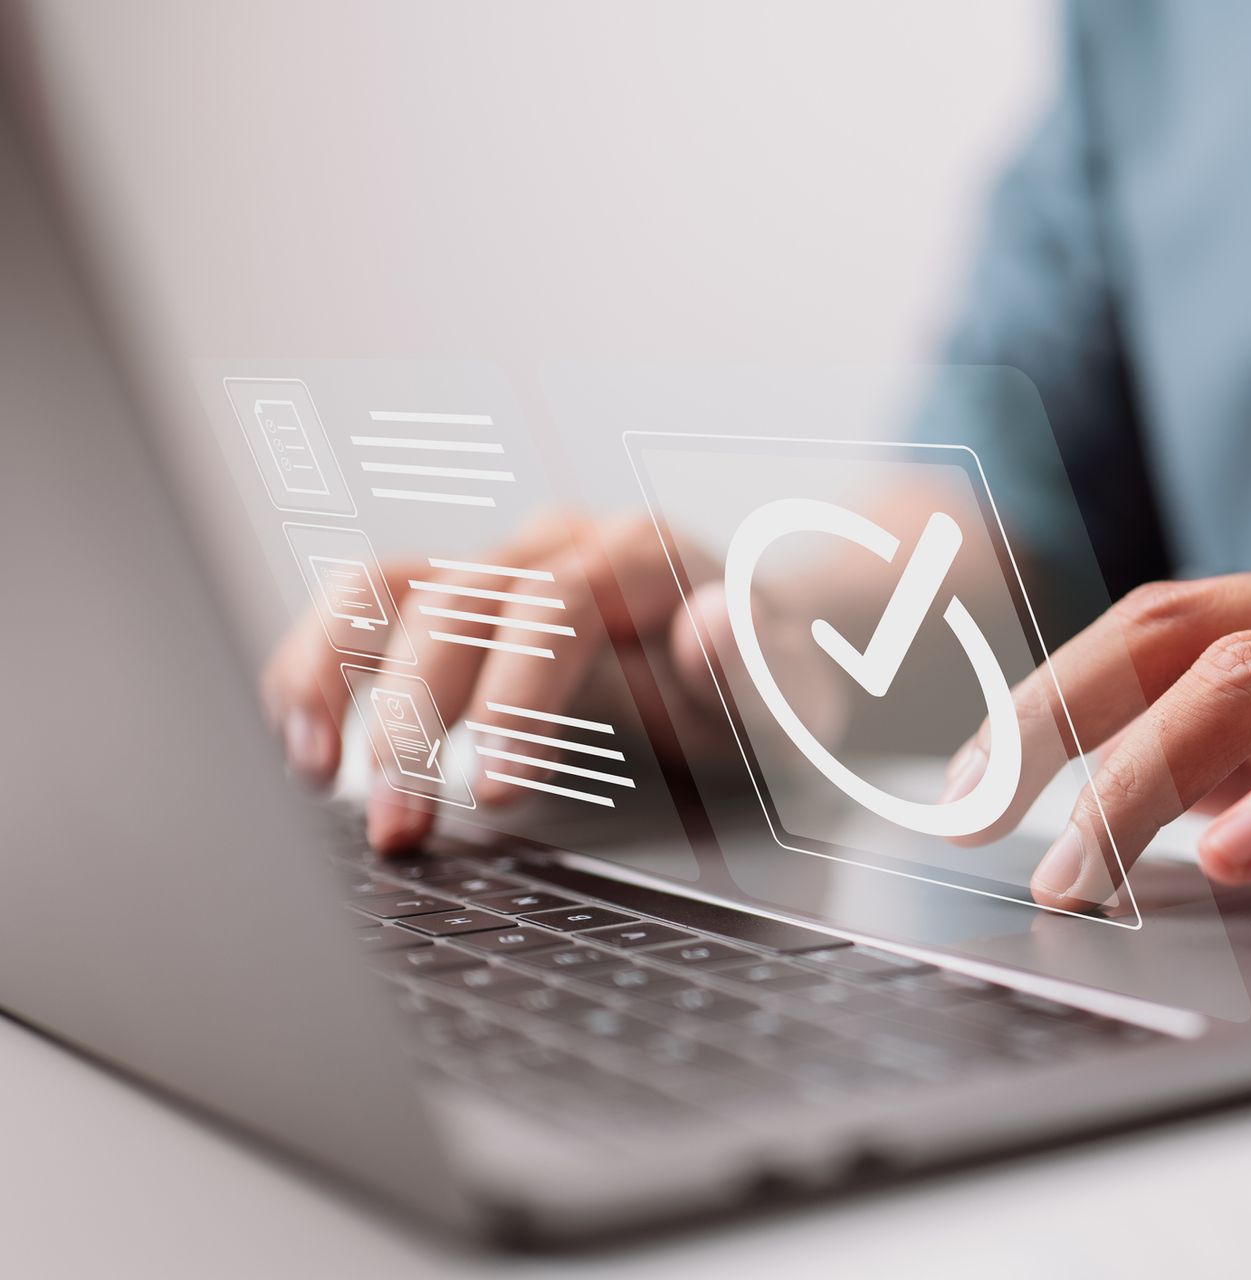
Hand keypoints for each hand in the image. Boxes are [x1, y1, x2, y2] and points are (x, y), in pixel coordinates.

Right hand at [260, 511, 841, 851]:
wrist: (759, 647)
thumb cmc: (771, 679)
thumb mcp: (794, 690)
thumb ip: (758, 667)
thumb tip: (707, 631)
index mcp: (645, 557)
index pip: (561, 605)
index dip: (519, 693)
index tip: (497, 786)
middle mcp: (560, 546)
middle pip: (458, 597)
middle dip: (417, 713)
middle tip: (399, 822)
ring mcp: (501, 566)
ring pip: (386, 583)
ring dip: (335, 676)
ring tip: (315, 772)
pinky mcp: (459, 602)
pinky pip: (366, 608)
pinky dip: (319, 665)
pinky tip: (304, 740)